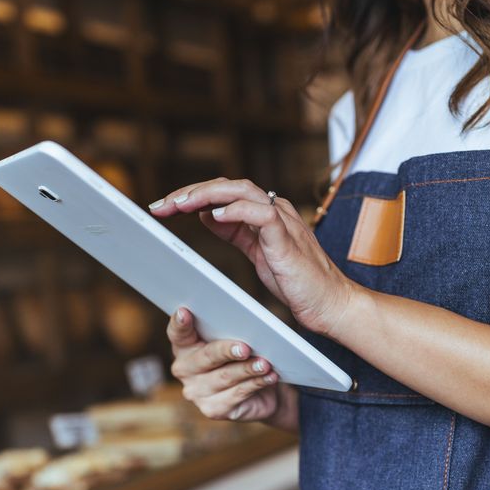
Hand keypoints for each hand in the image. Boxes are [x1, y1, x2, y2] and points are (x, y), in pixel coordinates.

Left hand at [150, 178, 356, 335]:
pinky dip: (236, 211)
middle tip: (160, 204)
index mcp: (263, 212)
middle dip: (190, 192)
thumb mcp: (257, 252)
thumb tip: (207, 215)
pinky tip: (213, 217)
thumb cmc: (297, 281)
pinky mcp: (288, 238)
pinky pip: (261, 213)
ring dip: (205, 195)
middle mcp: (273, 209)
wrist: (329, 303)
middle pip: (226, 186)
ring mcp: (282, 220)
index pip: (222, 192)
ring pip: (240, 190)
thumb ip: (235, 231)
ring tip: (179, 204)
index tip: (163, 207)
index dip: (191, 196)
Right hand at [168, 308, 296, 430]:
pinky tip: (269, 376)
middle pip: (206, 356)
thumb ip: (229, 330)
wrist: (260, 393)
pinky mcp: (212, 409)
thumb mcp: (234, 339)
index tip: (185, 312)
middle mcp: (184, 370)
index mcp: (184, 347)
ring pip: (225, 376)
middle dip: (226, 350)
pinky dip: (256, 383)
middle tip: (245, 348)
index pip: (178, 333)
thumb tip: (243, 323)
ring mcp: (196, 392)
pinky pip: (237, 394)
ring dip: (248, 369)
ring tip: (265, 364)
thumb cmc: (242, 358)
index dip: (180, 323)